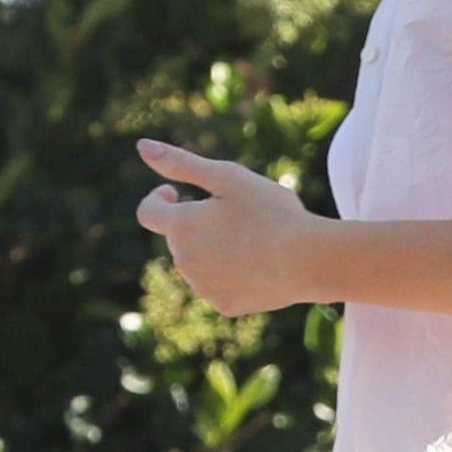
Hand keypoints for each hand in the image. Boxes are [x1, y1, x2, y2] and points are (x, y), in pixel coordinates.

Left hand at [133, 138, 315, 315]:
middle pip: (179, 238)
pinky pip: (219, 285)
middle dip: (198, 224)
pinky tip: (261, 265)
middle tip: (240, 216)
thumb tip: (143, 146)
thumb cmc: (272, 213)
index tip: (178, 193)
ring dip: (214, 249)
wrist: (309, 260)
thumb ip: (181, 163)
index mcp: (182, 226)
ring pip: (199, 263)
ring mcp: (203, 286)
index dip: (160, 198)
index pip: (148, 212)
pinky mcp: (224, 305)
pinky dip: (232, 274)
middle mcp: (184, 261)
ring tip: (255, 241)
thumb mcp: (228, 177)